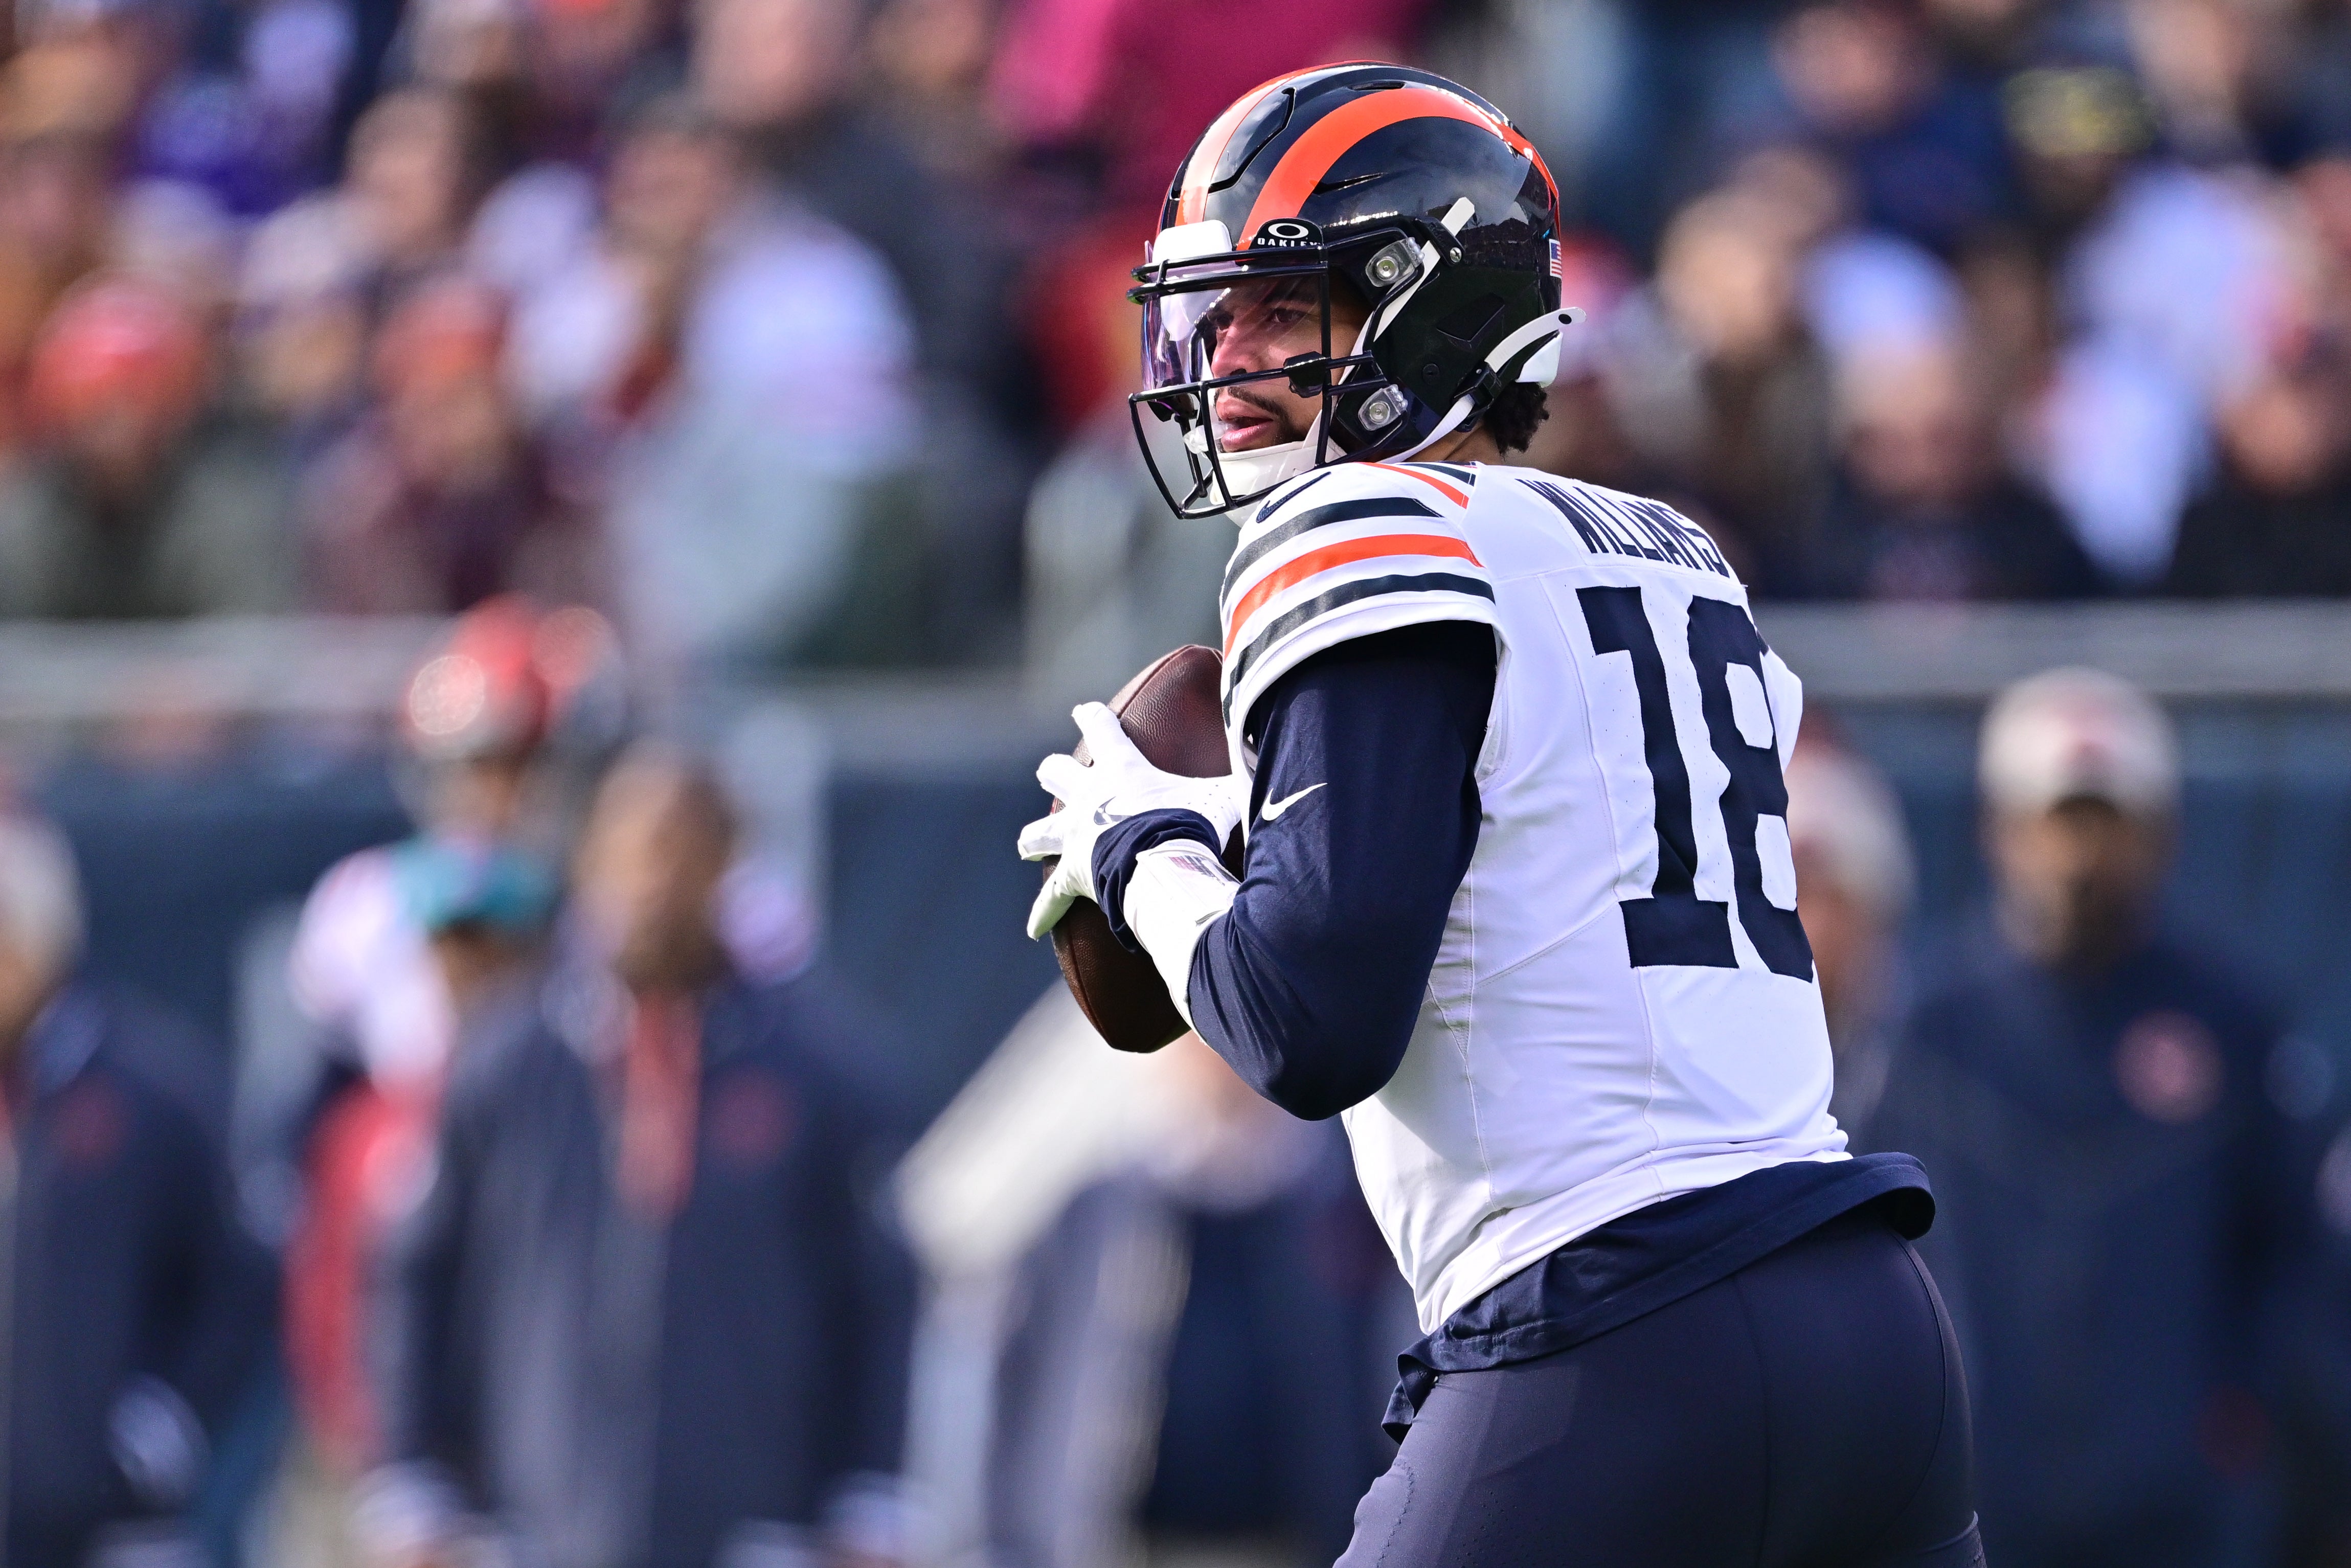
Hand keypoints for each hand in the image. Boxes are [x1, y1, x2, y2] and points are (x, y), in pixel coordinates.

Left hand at [1018, 702, 1245, 939]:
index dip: (1092, 717)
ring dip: (1034, 836)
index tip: (1083, 710)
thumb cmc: (1191, 824)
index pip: (1101, 730)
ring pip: (1040, 831)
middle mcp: (1088, 798)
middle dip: (1055, 772)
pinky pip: (1051, 897)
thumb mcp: (1220, 794)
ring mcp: (1075, 836)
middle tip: (1052, 771)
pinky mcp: (1071, 874)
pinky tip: (1032, 928)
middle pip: (1058, 773)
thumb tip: (1274, 758)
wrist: (1163, 862)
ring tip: (1027, 844)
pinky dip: (1043, 912)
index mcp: (1121, 770)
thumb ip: (1239, 776)